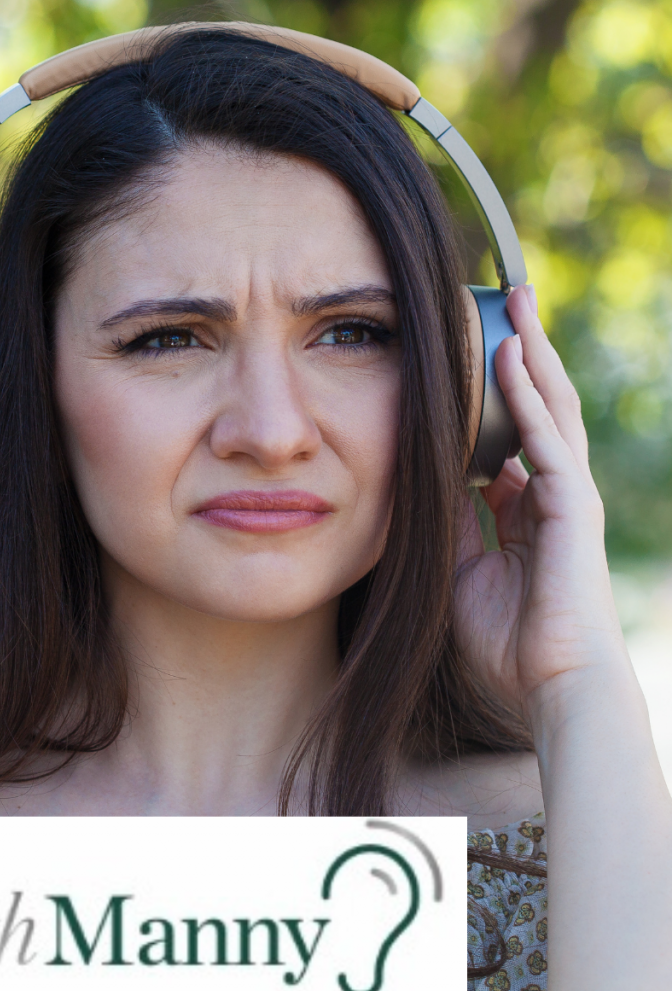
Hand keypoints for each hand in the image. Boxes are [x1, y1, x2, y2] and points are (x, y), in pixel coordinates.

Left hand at [453, 285, 628, 717]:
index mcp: (523, 512)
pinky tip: (511, 355)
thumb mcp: (457, 571)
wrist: (548, 686)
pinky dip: (527, 394)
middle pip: (533, 410)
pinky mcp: (573, 503)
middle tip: (499, 305)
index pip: (507, 438)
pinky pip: (548, 435)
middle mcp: (548, 494)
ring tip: (514, 303)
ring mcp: (566, 495)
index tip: (458, 362)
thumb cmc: (505, 642)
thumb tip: (417, 486)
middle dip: (518, 357)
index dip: (487, 399)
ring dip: (530, 353)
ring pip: (549, 408)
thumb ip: (445, 525)